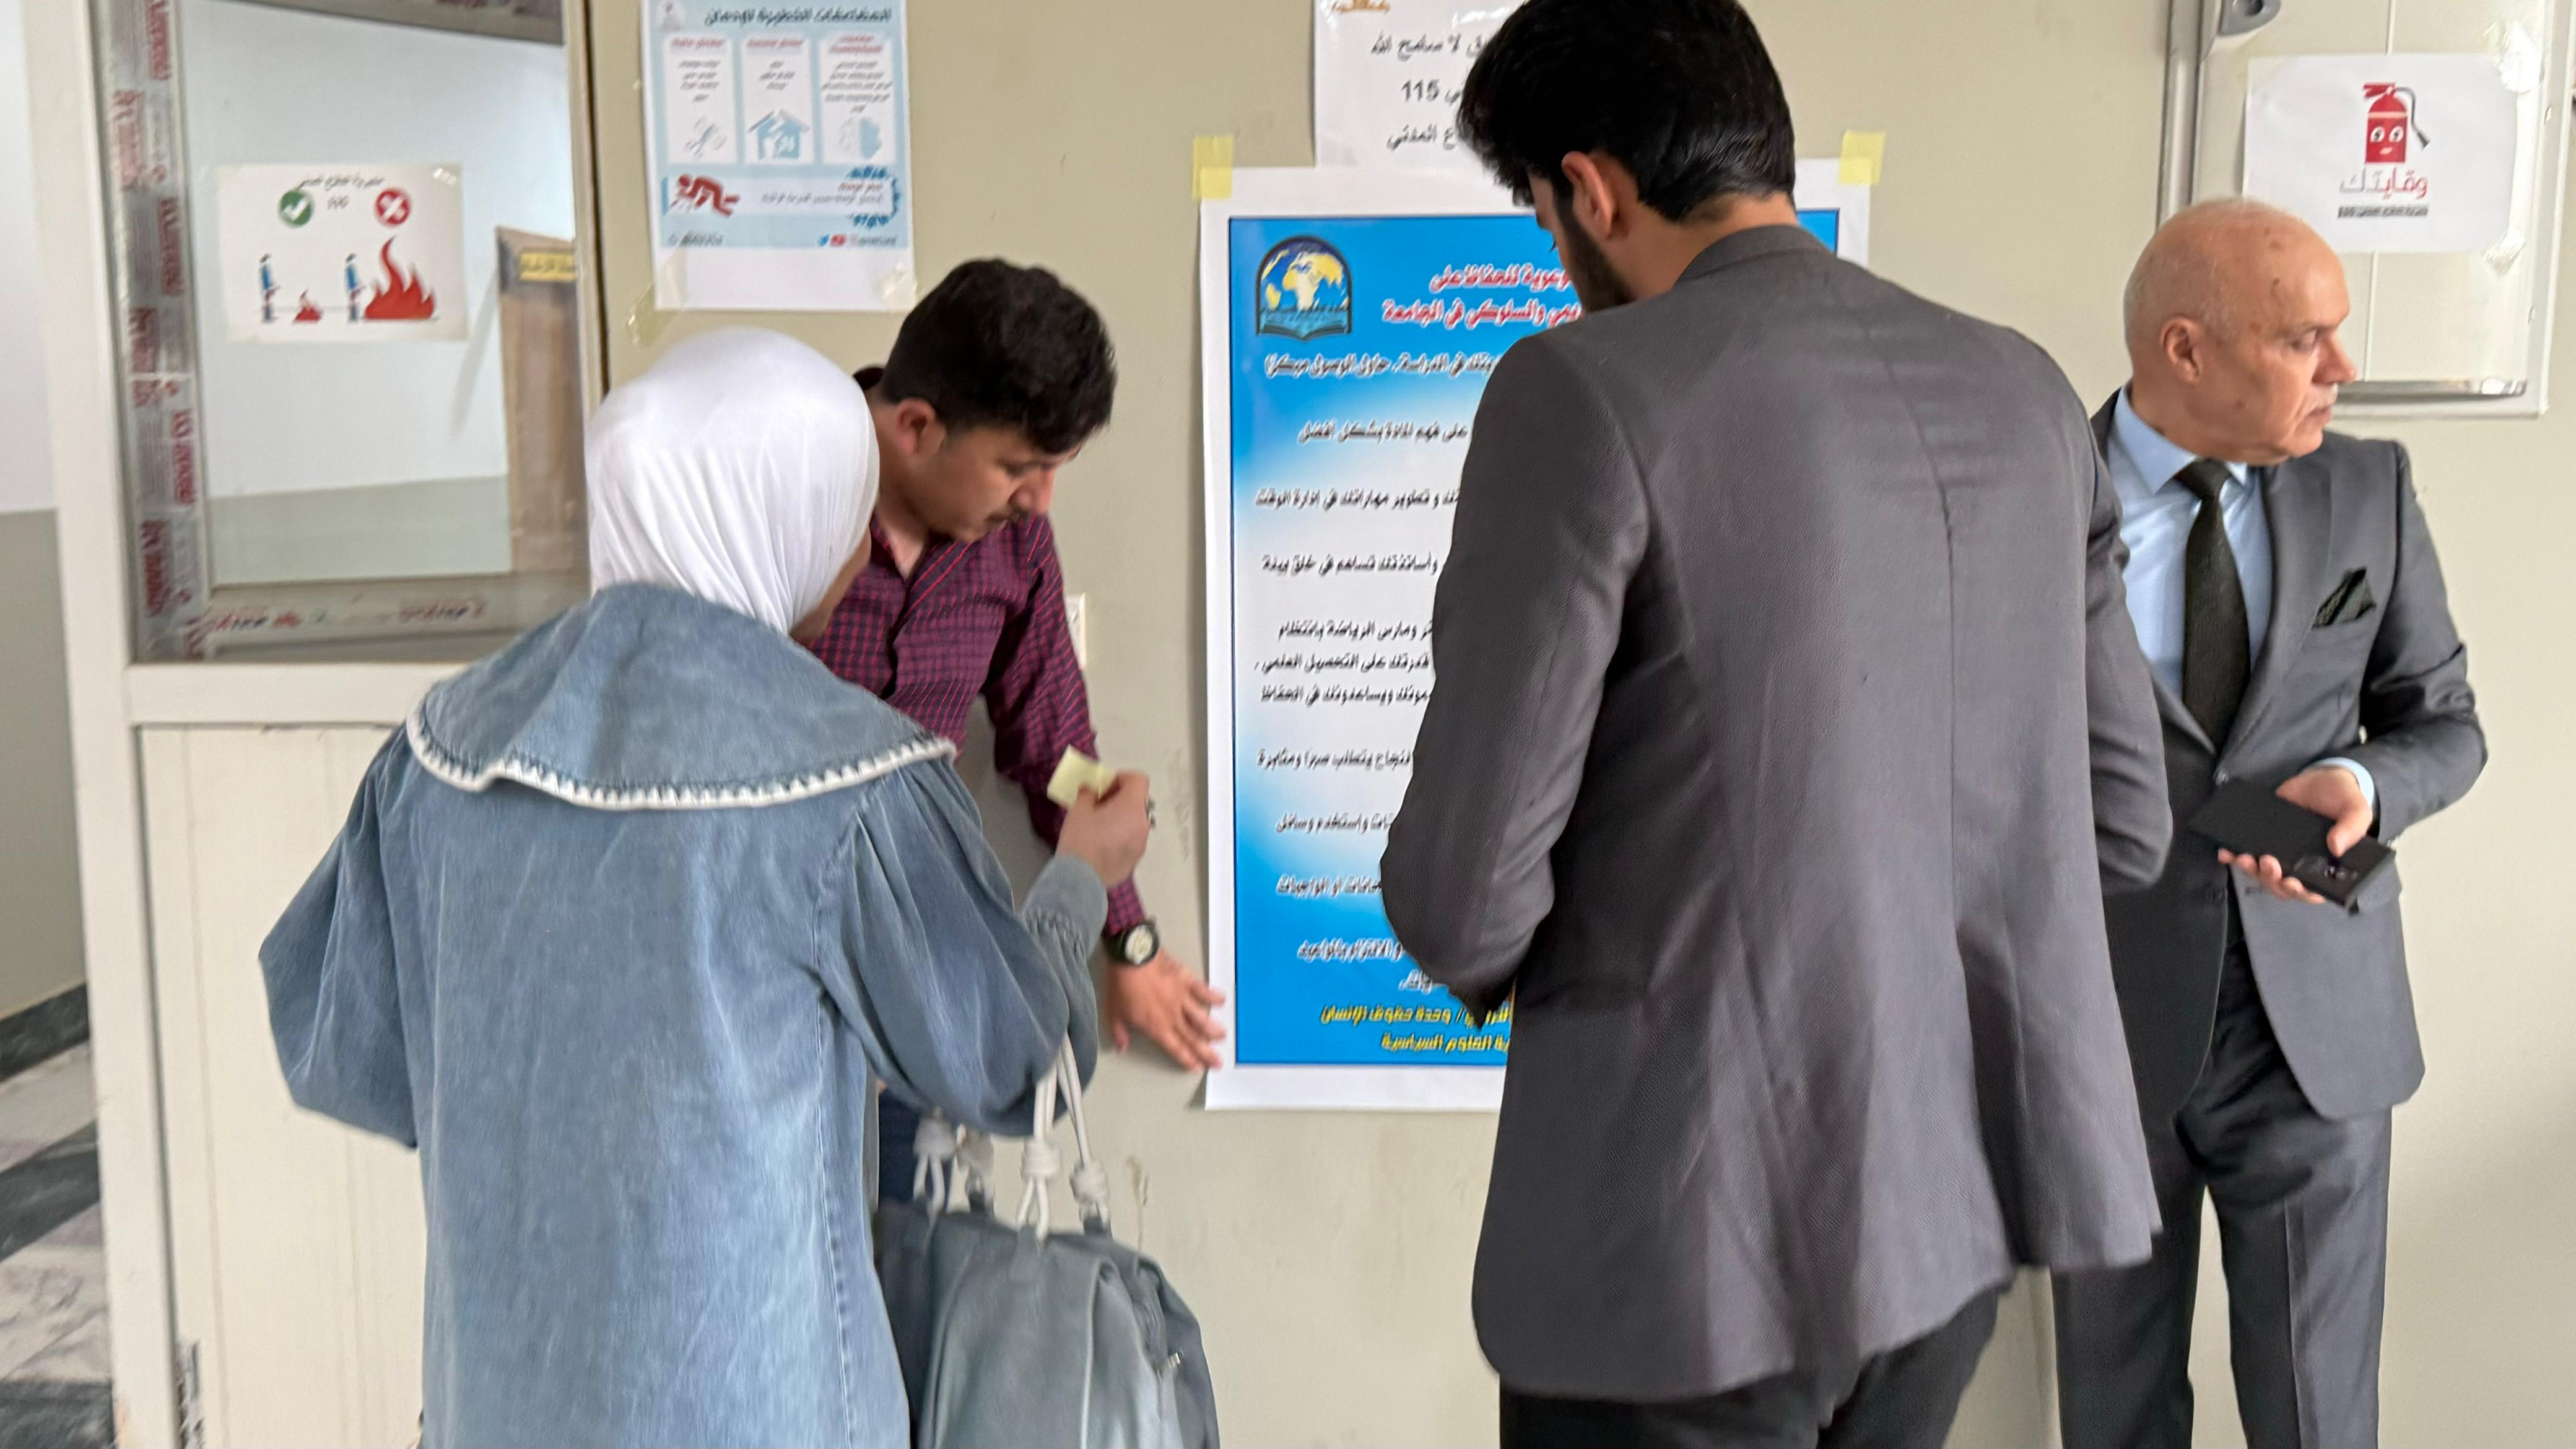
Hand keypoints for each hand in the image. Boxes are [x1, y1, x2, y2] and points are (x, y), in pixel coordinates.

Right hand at [1057, 770, 1150, 887]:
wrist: (1079, 881)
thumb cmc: (1079, 840)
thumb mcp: (1078, 810)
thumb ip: (1088, 793)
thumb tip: (1091, 789)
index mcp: (1131, 808)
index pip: (1139, 780)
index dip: (1123, 778)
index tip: (1105, 786)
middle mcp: (1142, 825)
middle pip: (1137, 802)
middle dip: (1120, 799)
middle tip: (1099, 805)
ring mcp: (1141, 845)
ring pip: (1135, 822)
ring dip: (1121, 819)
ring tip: (1099, 827)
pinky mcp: (1135, 861)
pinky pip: (1131, 841)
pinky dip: (1121, 837)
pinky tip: (1102, 846)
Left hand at [1103, 949, 1227, 1070]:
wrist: (1131, 957)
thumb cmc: (1121, 985)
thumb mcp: (1113, 1012)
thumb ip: (1120, 1032)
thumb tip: (1122, 1048)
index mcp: (1156, 1026)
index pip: (1175, 1047)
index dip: (1187, 1059)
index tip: (1198, 1068)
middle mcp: (1172, 1016)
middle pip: (1193, 1038)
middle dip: (1206, 1052)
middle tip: (1219, 1061)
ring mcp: (1182, 998)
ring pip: (1201, 1018)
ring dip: (1213, 1029)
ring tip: (1222, 1036)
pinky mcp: (1186, 981)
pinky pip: (1203, 990)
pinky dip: (1213, 996)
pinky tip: (1222, 1000)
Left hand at [2217, 765, 2373, 905]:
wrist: (2320, 777)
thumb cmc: (2342, 798)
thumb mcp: (2356, 810)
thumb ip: (2352, 828)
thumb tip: (2336, 848)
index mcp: (2325, 865)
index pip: (2313, 890)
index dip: (2301, 892)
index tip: (2293, 883)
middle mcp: (2300, 864)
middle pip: (2282, 885)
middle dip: (2272, 880)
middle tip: (2268, 863)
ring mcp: (2280, 853)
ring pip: (2262, 874)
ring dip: (2251, 871)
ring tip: (2245, 858)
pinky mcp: (2263, 839)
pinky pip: (2246, 854)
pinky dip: (2234, 856)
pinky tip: (2225, 851)